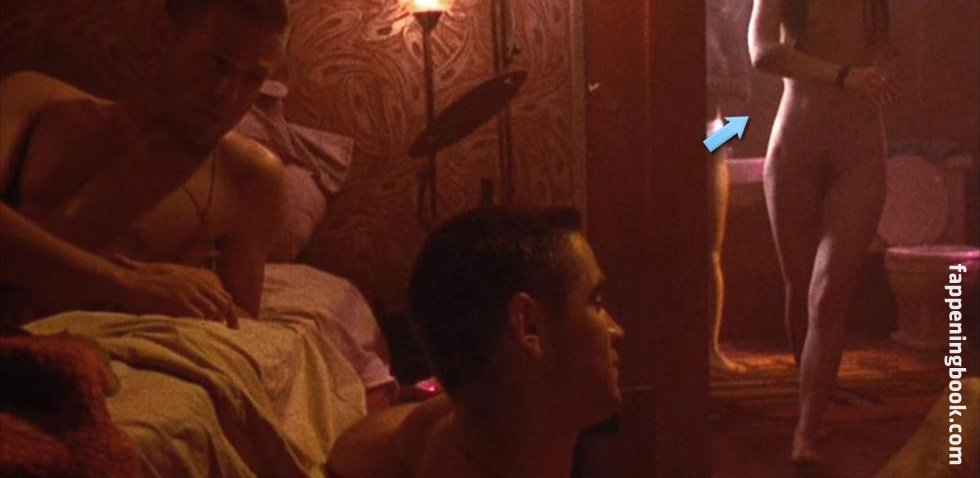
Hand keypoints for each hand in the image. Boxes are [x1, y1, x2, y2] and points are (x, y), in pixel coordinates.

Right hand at [110, 255, 245, 327]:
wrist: (131, 282)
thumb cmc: (149, 286)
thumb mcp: (173, 284)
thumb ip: (186, 292)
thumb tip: (195, 308)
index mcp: (196, 280)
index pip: (223, 294)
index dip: (230, 309)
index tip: (233, 323)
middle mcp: (195, 284)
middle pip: (222, 302)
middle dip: (229, 318)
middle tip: (231, 332)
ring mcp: (187, 291)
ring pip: (212, 309)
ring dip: (215, 322)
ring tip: (218, 334)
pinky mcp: (178, 300)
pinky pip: (197, 315)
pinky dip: (202, 324)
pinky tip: (203, 332)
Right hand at [844, 67, 899, 104]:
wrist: (844, 75)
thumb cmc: (856, 74)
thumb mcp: (867, 71)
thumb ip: (876, 74)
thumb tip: (886, 79)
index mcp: (874, 70)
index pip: (888, 75)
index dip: (894, 82)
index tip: (899, 87)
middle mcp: (872, 75)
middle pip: (885, 83)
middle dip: (892, 90)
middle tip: (898, 95)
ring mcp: (867, 81)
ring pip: (880, 90)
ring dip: (886, 96)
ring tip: (891, 101)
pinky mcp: (862, 87)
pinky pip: (872, 94)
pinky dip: (878, 99)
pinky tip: (882, 103)